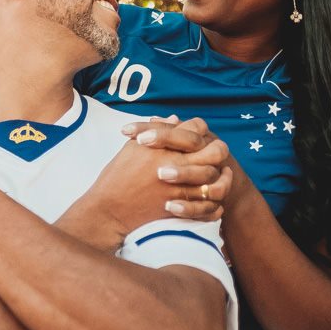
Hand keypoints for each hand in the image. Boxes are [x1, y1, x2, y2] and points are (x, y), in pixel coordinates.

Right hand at [68, 115, 231, 249]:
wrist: (109, 210)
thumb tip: (175, 119)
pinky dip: (214, 204)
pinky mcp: (179, 208)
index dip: (198, 129)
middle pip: (213, 152)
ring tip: (221, 175)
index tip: (197, 134)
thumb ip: (156, 131)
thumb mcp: (132, 147)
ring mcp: (178, 188)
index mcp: (163, 147)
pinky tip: (213, 199)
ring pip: (214, 179)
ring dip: (220, 177)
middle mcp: (174, 165)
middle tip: (215, 153)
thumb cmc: (117, 176)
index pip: (194, 128)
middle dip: (217, 151)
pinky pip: (208, 207)